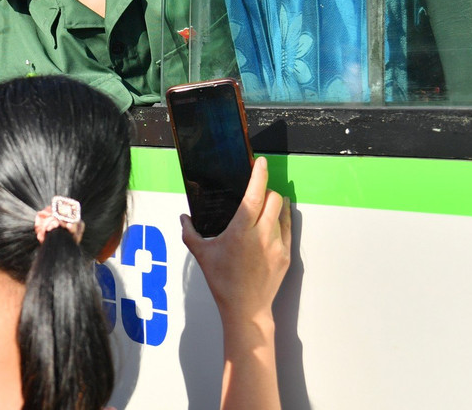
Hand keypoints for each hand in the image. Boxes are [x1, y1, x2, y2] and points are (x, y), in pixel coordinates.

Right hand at [181, 157, 290, 327]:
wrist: (245, 308)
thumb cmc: (222, 281)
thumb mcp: (201, 255)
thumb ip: (190, 232)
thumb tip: (183, 218)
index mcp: (241, 230)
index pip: (255, 194)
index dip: (260, 174)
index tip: (261, 162)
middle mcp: (262, 234)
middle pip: (273, 198)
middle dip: (267, 190)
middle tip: (258, 191)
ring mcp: (277, 244)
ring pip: (282, 212)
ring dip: (275, 204)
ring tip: (266, 206)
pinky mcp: (286, 254)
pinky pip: (287, 228)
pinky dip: (282, 219)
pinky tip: (274, 221)